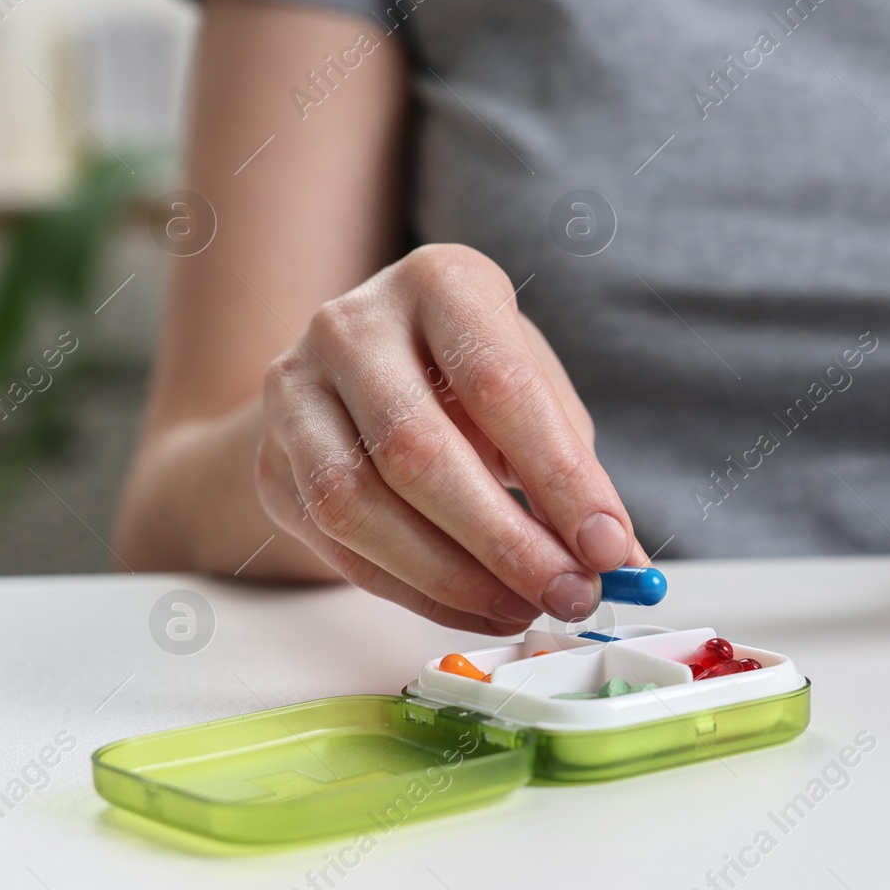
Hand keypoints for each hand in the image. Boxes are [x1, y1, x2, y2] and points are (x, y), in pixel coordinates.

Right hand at [255, 243, 647, 633]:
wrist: (362, 371)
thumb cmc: (469, 374)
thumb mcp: (532, 386)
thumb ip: (573, 464)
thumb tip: (619, 559)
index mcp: (439, 283)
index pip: (499, 387)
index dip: (558, 477)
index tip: (608, 545)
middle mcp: (352, 325)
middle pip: (419, 451)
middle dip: (506, 541)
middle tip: (571, 593)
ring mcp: (295, 392)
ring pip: (360, 507)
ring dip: (455, 578)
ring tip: (525, 605)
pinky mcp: (270, 462)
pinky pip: (339, 547)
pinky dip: (416, 592)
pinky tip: (476, 607)